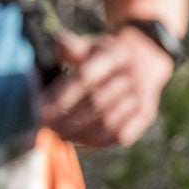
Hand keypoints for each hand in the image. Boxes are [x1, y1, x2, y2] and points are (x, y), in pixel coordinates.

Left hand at [40, 26, 175, 147]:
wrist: (145, 60)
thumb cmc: (106, 56)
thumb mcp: (91, 45)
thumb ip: (72, 47)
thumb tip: (58, 46)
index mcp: (115, 54)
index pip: (86, 76)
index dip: (63, 95)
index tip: (42, 108)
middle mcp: (131, 75)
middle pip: (96, 102)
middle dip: (68, 118)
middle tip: (47, 128)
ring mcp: (141, 96)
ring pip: (108, 122)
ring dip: (81, 133)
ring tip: (60, 136)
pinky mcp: (146, 114)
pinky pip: (120, 135)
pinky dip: (98, 142)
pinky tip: (80, 142)